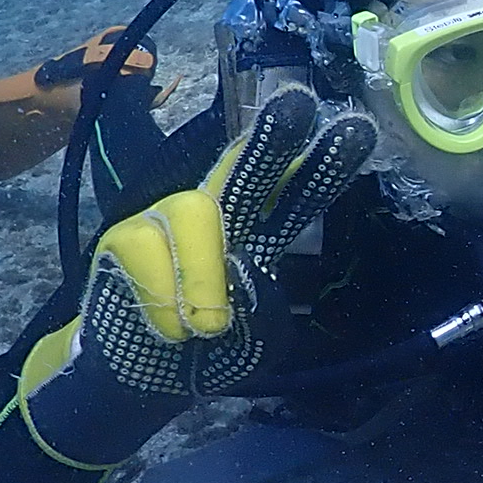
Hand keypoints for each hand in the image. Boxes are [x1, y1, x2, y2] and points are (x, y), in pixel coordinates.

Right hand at [63, 88, 373, 403]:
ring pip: (195, 212)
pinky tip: (169, 327)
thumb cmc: (211, 352)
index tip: (356, 128)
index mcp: (265, 230)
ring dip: (204, 275)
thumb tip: (249, 273)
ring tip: (208, 327)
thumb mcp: (256, 344)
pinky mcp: (126, 235)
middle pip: (249, 166)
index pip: (298, 190)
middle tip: (298, 103)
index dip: (324, 164)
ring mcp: (170, 218)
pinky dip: (163, 295)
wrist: (141, 378)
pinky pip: (146, 247)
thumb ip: (266, 315)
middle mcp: (221, 211)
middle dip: (274, 135)